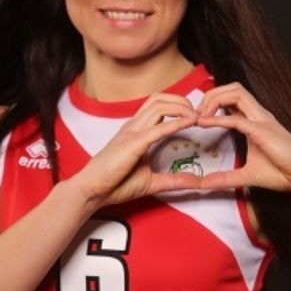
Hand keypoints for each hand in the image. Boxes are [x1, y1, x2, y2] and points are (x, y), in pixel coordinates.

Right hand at [73, 93, 202, 208]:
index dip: (178, 105)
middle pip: (159, 99)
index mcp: (136, 130)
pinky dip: (176, 123)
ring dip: (181, 107)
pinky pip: (158, 128)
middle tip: (198, 113)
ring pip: (159, 105)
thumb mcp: (151, 181)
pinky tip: (190, 123)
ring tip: (196, 116)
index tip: (195, 116)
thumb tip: (196, 182)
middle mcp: (134, 126)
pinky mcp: (133, 143)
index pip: (158, 105)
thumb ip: (174, 180)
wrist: (92, 191)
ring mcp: (132, 132)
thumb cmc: (115, 184)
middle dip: (182, 101)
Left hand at [195, 82, 290, 194]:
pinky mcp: (263, 131)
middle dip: (211, 94)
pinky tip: (204, 123)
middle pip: (233, 88)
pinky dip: (218, 119)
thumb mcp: (247, 175)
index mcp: (255, 119)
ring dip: (215, 99)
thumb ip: (225, 178)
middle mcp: (259, 114)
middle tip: (195, 113)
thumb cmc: (282, 172)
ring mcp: (262, 120)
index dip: (213, 101)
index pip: (232, 97)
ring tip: (200, 115)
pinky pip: (237, 118)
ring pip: (236, 92)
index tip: (197, 116)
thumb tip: (205, 184)